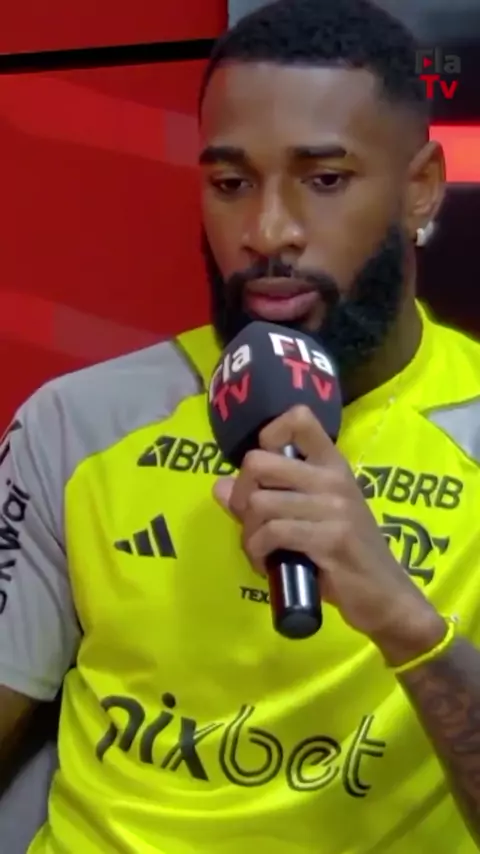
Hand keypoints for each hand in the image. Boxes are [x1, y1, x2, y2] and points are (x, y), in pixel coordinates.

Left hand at [214, 406, 444, 657]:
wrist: (384, 594)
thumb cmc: (346, 553)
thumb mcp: (311, 517)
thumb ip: (267, 497)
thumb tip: (219, 486)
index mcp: (331, 465)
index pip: (298, 418)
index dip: (268, 436)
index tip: (265, 472)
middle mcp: (332, 478)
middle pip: (258, 462)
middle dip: (241, 496)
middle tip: (250, 520)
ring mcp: (333, 507)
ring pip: (259, 502)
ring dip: (248, 533)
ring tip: (260, 549)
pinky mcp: (329, 539)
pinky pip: (272, 533)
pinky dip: (258, 552)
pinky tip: (267, 564)